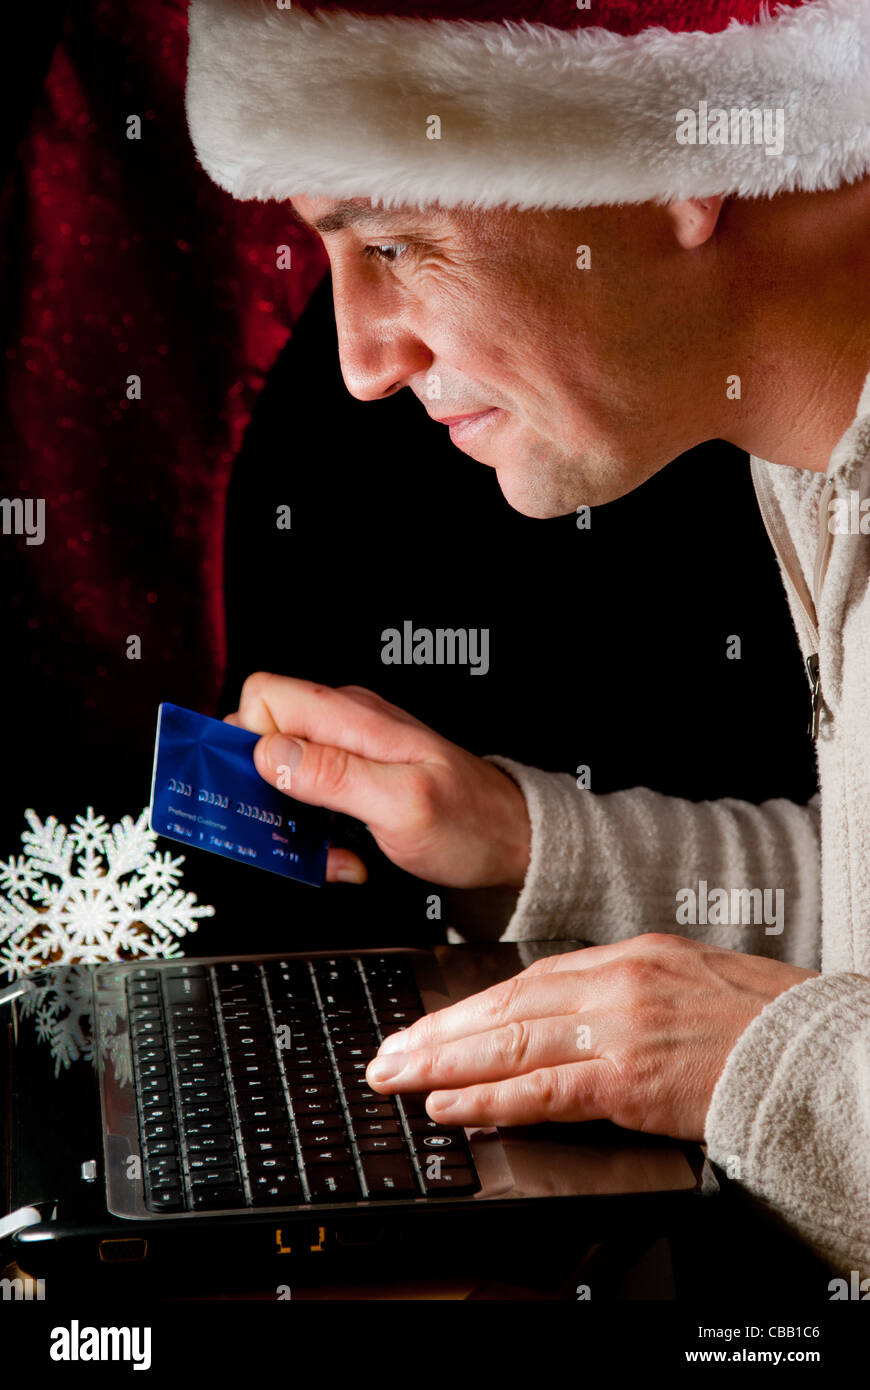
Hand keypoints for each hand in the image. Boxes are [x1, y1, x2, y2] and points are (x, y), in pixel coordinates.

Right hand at [224, 671, 530, 888]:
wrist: (511, 841)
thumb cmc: (470, 823)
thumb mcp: (402, 805)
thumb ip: (334, 776)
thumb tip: (268, 753)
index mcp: (352, 717)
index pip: (263, 696)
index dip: (249, 743)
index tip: (263, 793)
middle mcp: (345, 724)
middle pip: (262, 736)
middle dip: (265, 793)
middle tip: (296, 834)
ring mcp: (349, 750)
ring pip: (281, 775)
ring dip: (293, 823)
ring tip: (334, 854)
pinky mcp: (354, 778)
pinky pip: (309, 799)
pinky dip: (317, 834)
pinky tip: (346, 855)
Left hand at [365, 933, 818, 1140]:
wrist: (811, 1047)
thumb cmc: (757, 1018)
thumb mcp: (683, 977)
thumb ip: (621, 990)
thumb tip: (563, 1014)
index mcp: (628, 954)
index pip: (528, 979)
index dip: (472, 1005)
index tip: (431, 1022)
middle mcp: (616, 982)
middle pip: (506, 1006)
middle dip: (439, 1031)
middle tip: (389, 1052)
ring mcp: (619, 1028)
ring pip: (511, 1043)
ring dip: (445, 1063)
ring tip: (399, 1077)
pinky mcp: (629, 1079)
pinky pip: (544, 1090)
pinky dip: (490, 1099)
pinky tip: (452, 1106)